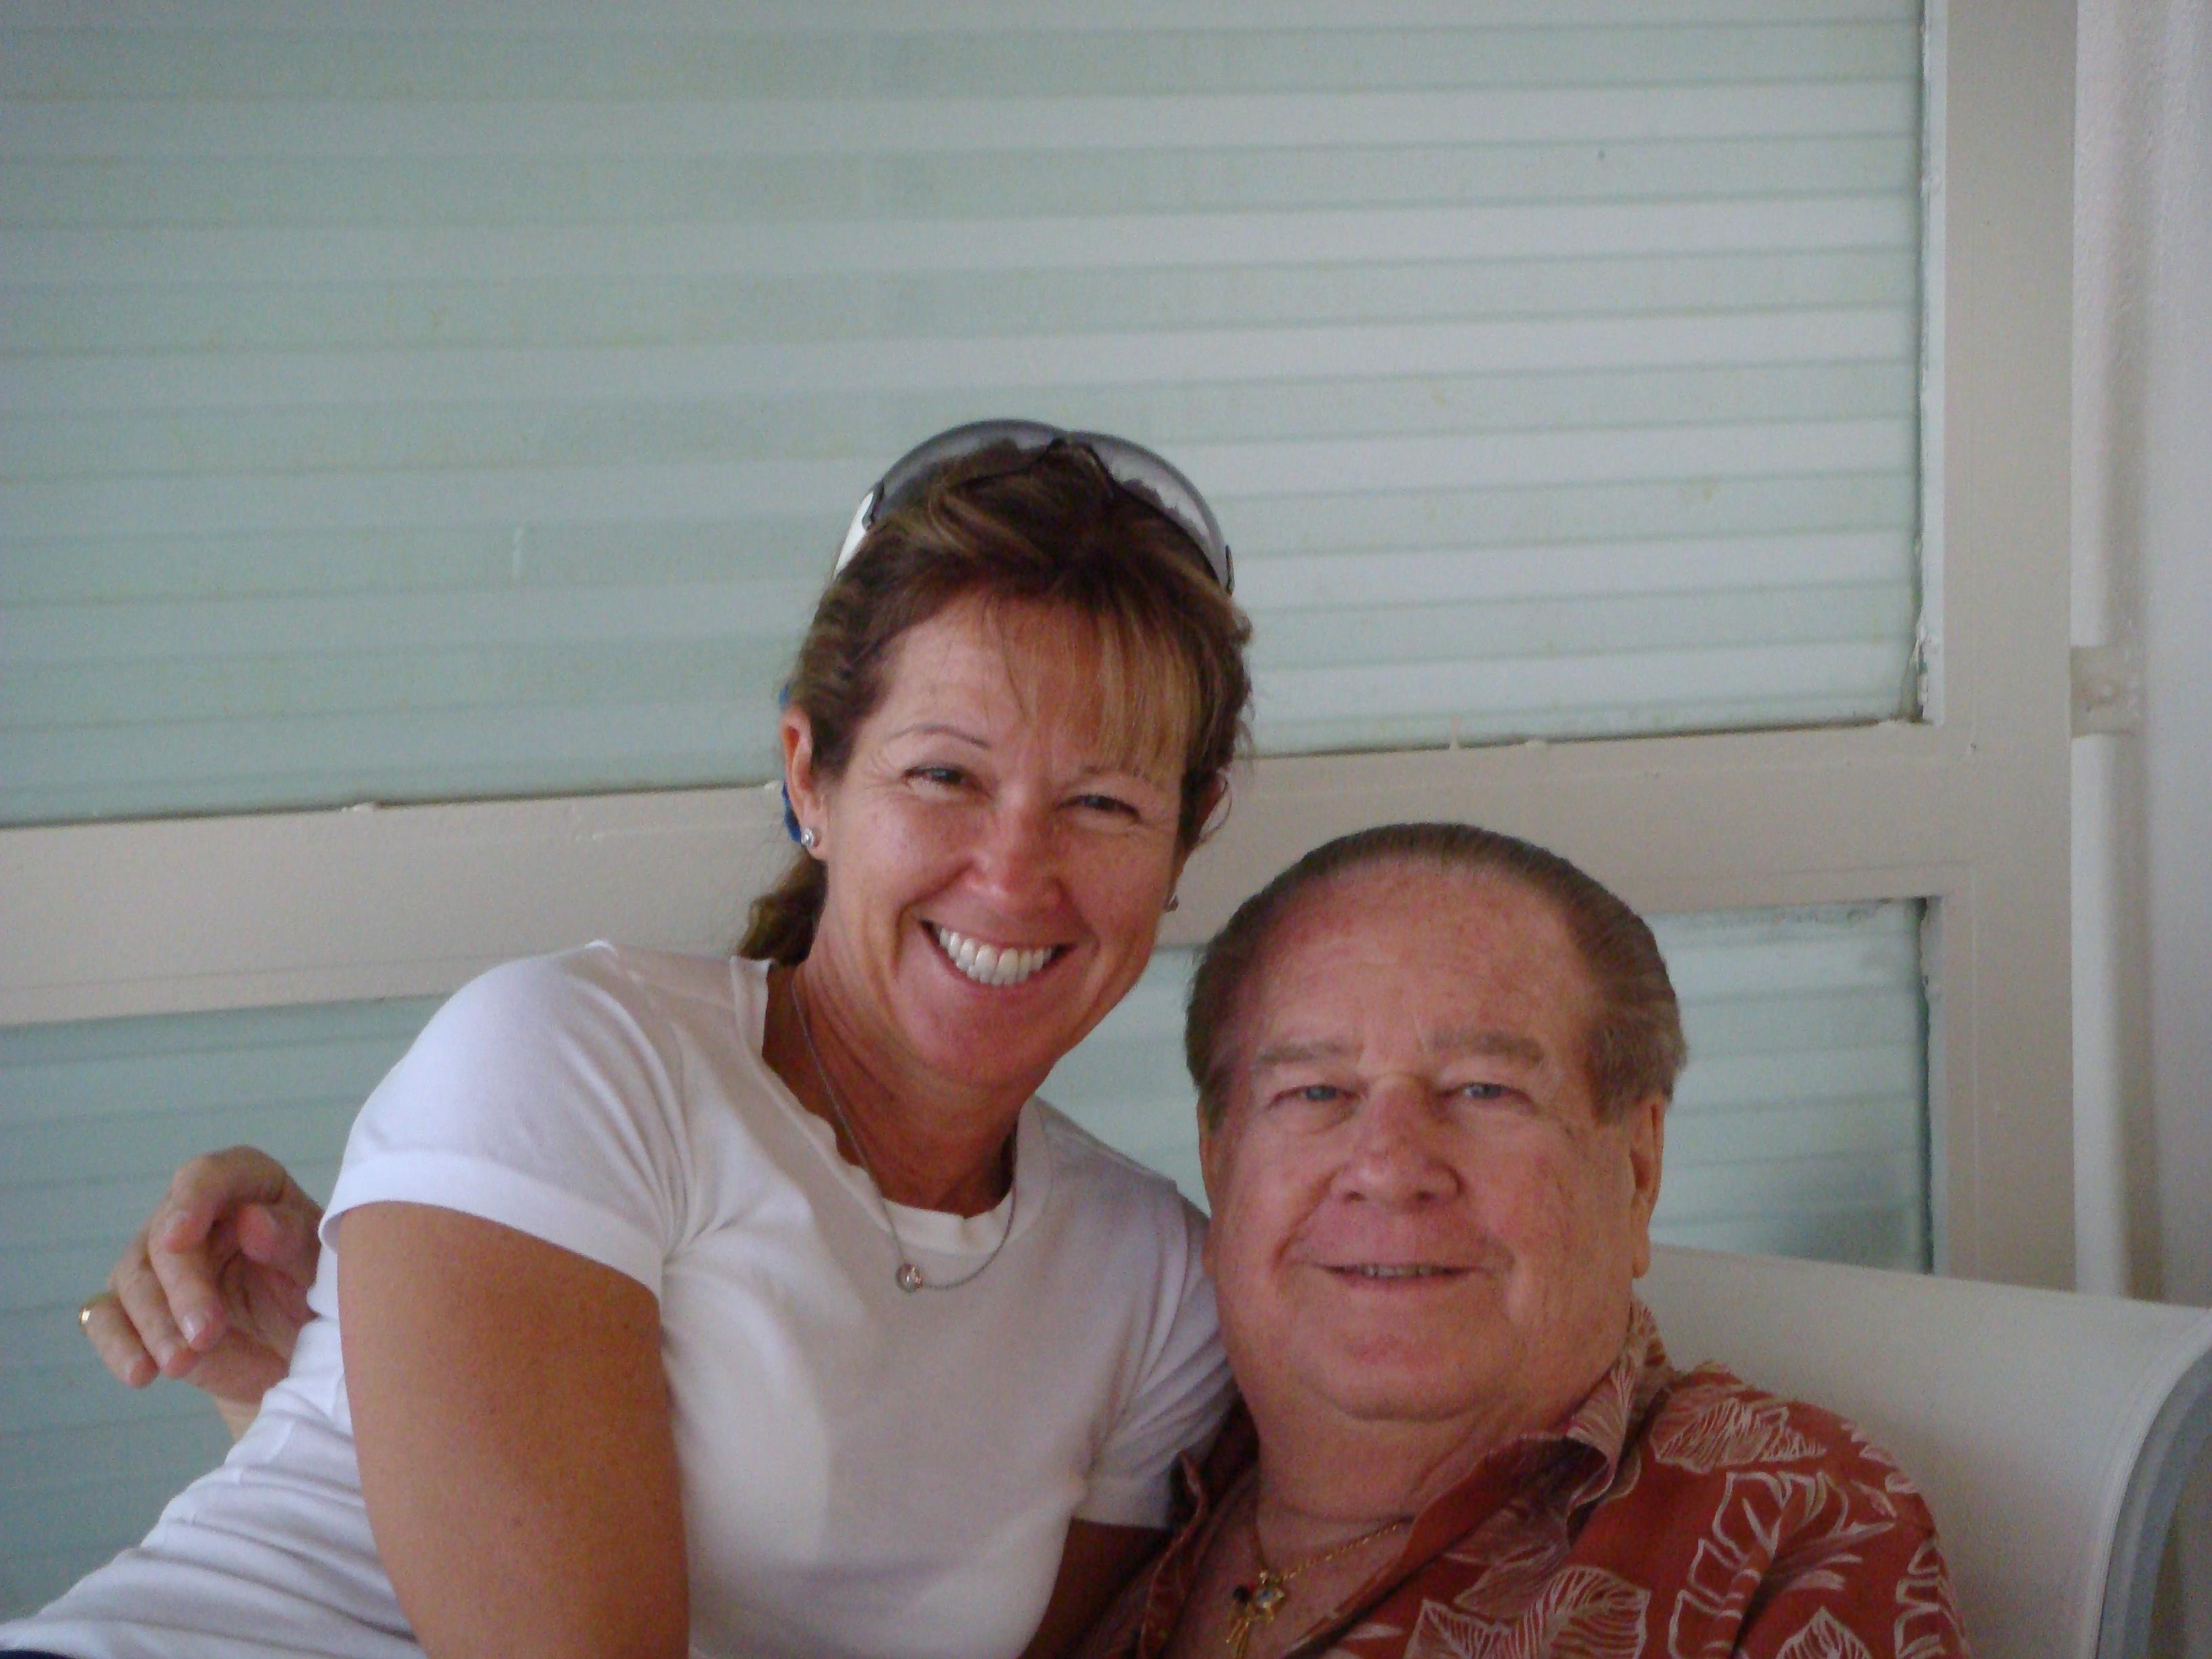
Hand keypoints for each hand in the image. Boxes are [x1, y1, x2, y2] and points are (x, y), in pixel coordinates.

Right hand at [82, 1146, 323, 1432]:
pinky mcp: (136, 1309)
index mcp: (247, 1187)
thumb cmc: (317, 1292)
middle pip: (165, 1240)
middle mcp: (195, 1217)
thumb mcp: (322, 1265)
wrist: (300, 1352)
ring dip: (154, 1325)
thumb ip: (291, 1239)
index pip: (209, 1175)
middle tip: (204, 1334)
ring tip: (182, 1363)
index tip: (180, 1237)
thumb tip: (252, 1221)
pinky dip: (118, 1346)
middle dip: (181, 1289)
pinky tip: (139, 1372)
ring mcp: (159, 1263)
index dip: (192, 1200)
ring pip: (132, 1280)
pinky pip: (108, 1320)